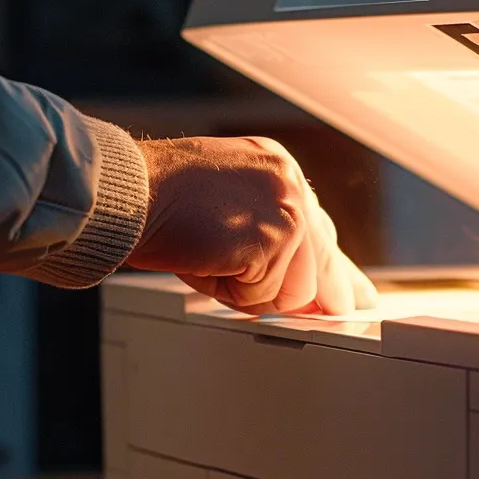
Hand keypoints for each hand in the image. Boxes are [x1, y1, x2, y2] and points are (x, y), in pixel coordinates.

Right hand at [127, 136, 377, 315]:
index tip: (350, 290)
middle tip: (341, 310)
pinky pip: (262, 296)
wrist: (128, 191)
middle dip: (322, 293)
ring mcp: (285, 208)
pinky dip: (230, 293)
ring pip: (293, 288)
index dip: (329, 265)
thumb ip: (263, 234)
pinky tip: (206, 262)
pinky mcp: (273, 238)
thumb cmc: (156, 199)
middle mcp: (288, 181)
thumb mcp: (221, 208)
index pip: (316, 227)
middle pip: (322, 260)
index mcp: (275, 168)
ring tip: (211, 260)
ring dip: (250, 290)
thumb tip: (291, 284)